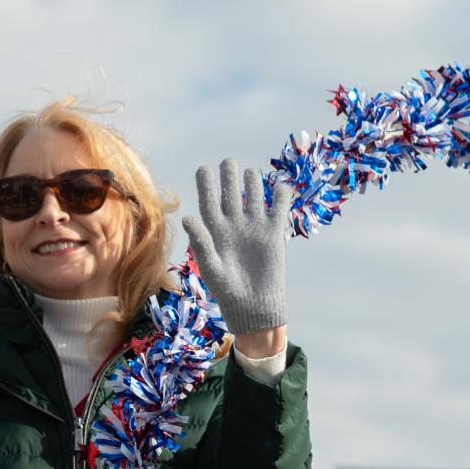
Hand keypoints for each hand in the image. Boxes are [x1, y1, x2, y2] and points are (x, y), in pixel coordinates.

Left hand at [182, 159, 292, 338]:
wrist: (254, 306)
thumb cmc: (227, 290)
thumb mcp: (211, 267)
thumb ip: (201, 241)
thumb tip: (188, 217)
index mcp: (214, 229)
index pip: (208, 199)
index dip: (206, 183)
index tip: (205, 169)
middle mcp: (233, 223)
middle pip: (231, 189)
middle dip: (230, 174)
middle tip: (229, 162)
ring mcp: (254, 225)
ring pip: (254, 192)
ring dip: (253, 180)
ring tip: (250, 176)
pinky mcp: (273, 231)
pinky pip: (279, 205)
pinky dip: (281, 193)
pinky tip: (280, 189)